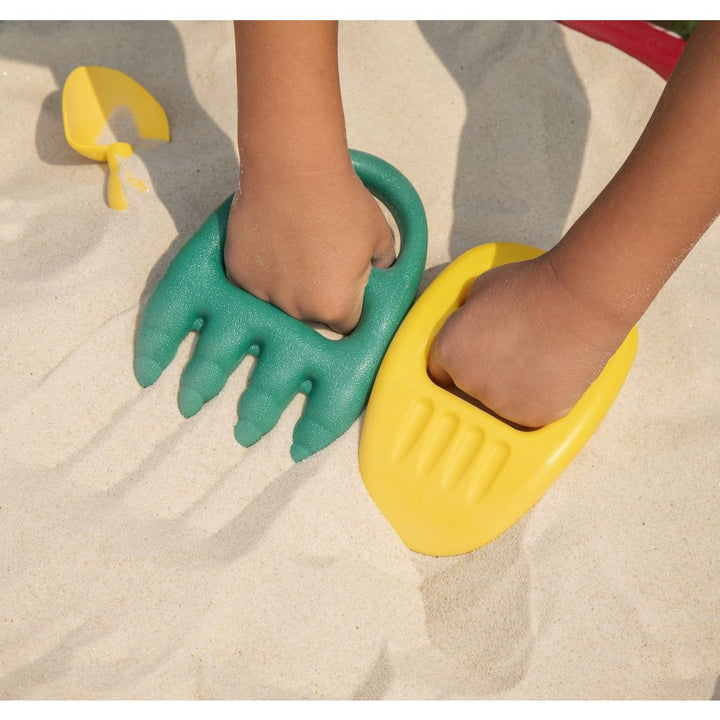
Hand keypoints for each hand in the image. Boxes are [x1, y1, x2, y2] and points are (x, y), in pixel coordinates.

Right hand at [223, 159, 394, 334]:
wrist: (293, 168)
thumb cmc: (340, 201)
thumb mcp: (379, 235)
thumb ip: (384, 264)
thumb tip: (382, 272)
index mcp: (335, 306)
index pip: (346, 324)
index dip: (348, 304)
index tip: (345, 284)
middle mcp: (298, 310)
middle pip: (311, 316)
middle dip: (317, 295)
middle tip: (319, 258)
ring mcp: (264, 294)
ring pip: (280, 302)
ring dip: (287, 285)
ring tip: (294, 248)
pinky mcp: (239, 274)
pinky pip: (254, 283)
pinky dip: (262, 269)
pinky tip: (271, 242)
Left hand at [427, 253, 631, 427]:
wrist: (578, 302)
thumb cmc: (531, 287)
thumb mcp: (480, 289)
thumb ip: (466, 315)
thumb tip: (470, 322)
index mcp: (448, 350)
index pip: (439, 370)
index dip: (459, 361)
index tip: (474, 357)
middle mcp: (467, 382)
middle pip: (468, 388)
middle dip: (485, 373)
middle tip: (512, 353)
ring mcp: (500, 404)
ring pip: (500, 403)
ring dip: (512, 388)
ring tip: (537, 359)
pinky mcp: (532, 417)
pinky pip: (529, 413)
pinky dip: (539, 398)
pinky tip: (551, 373)